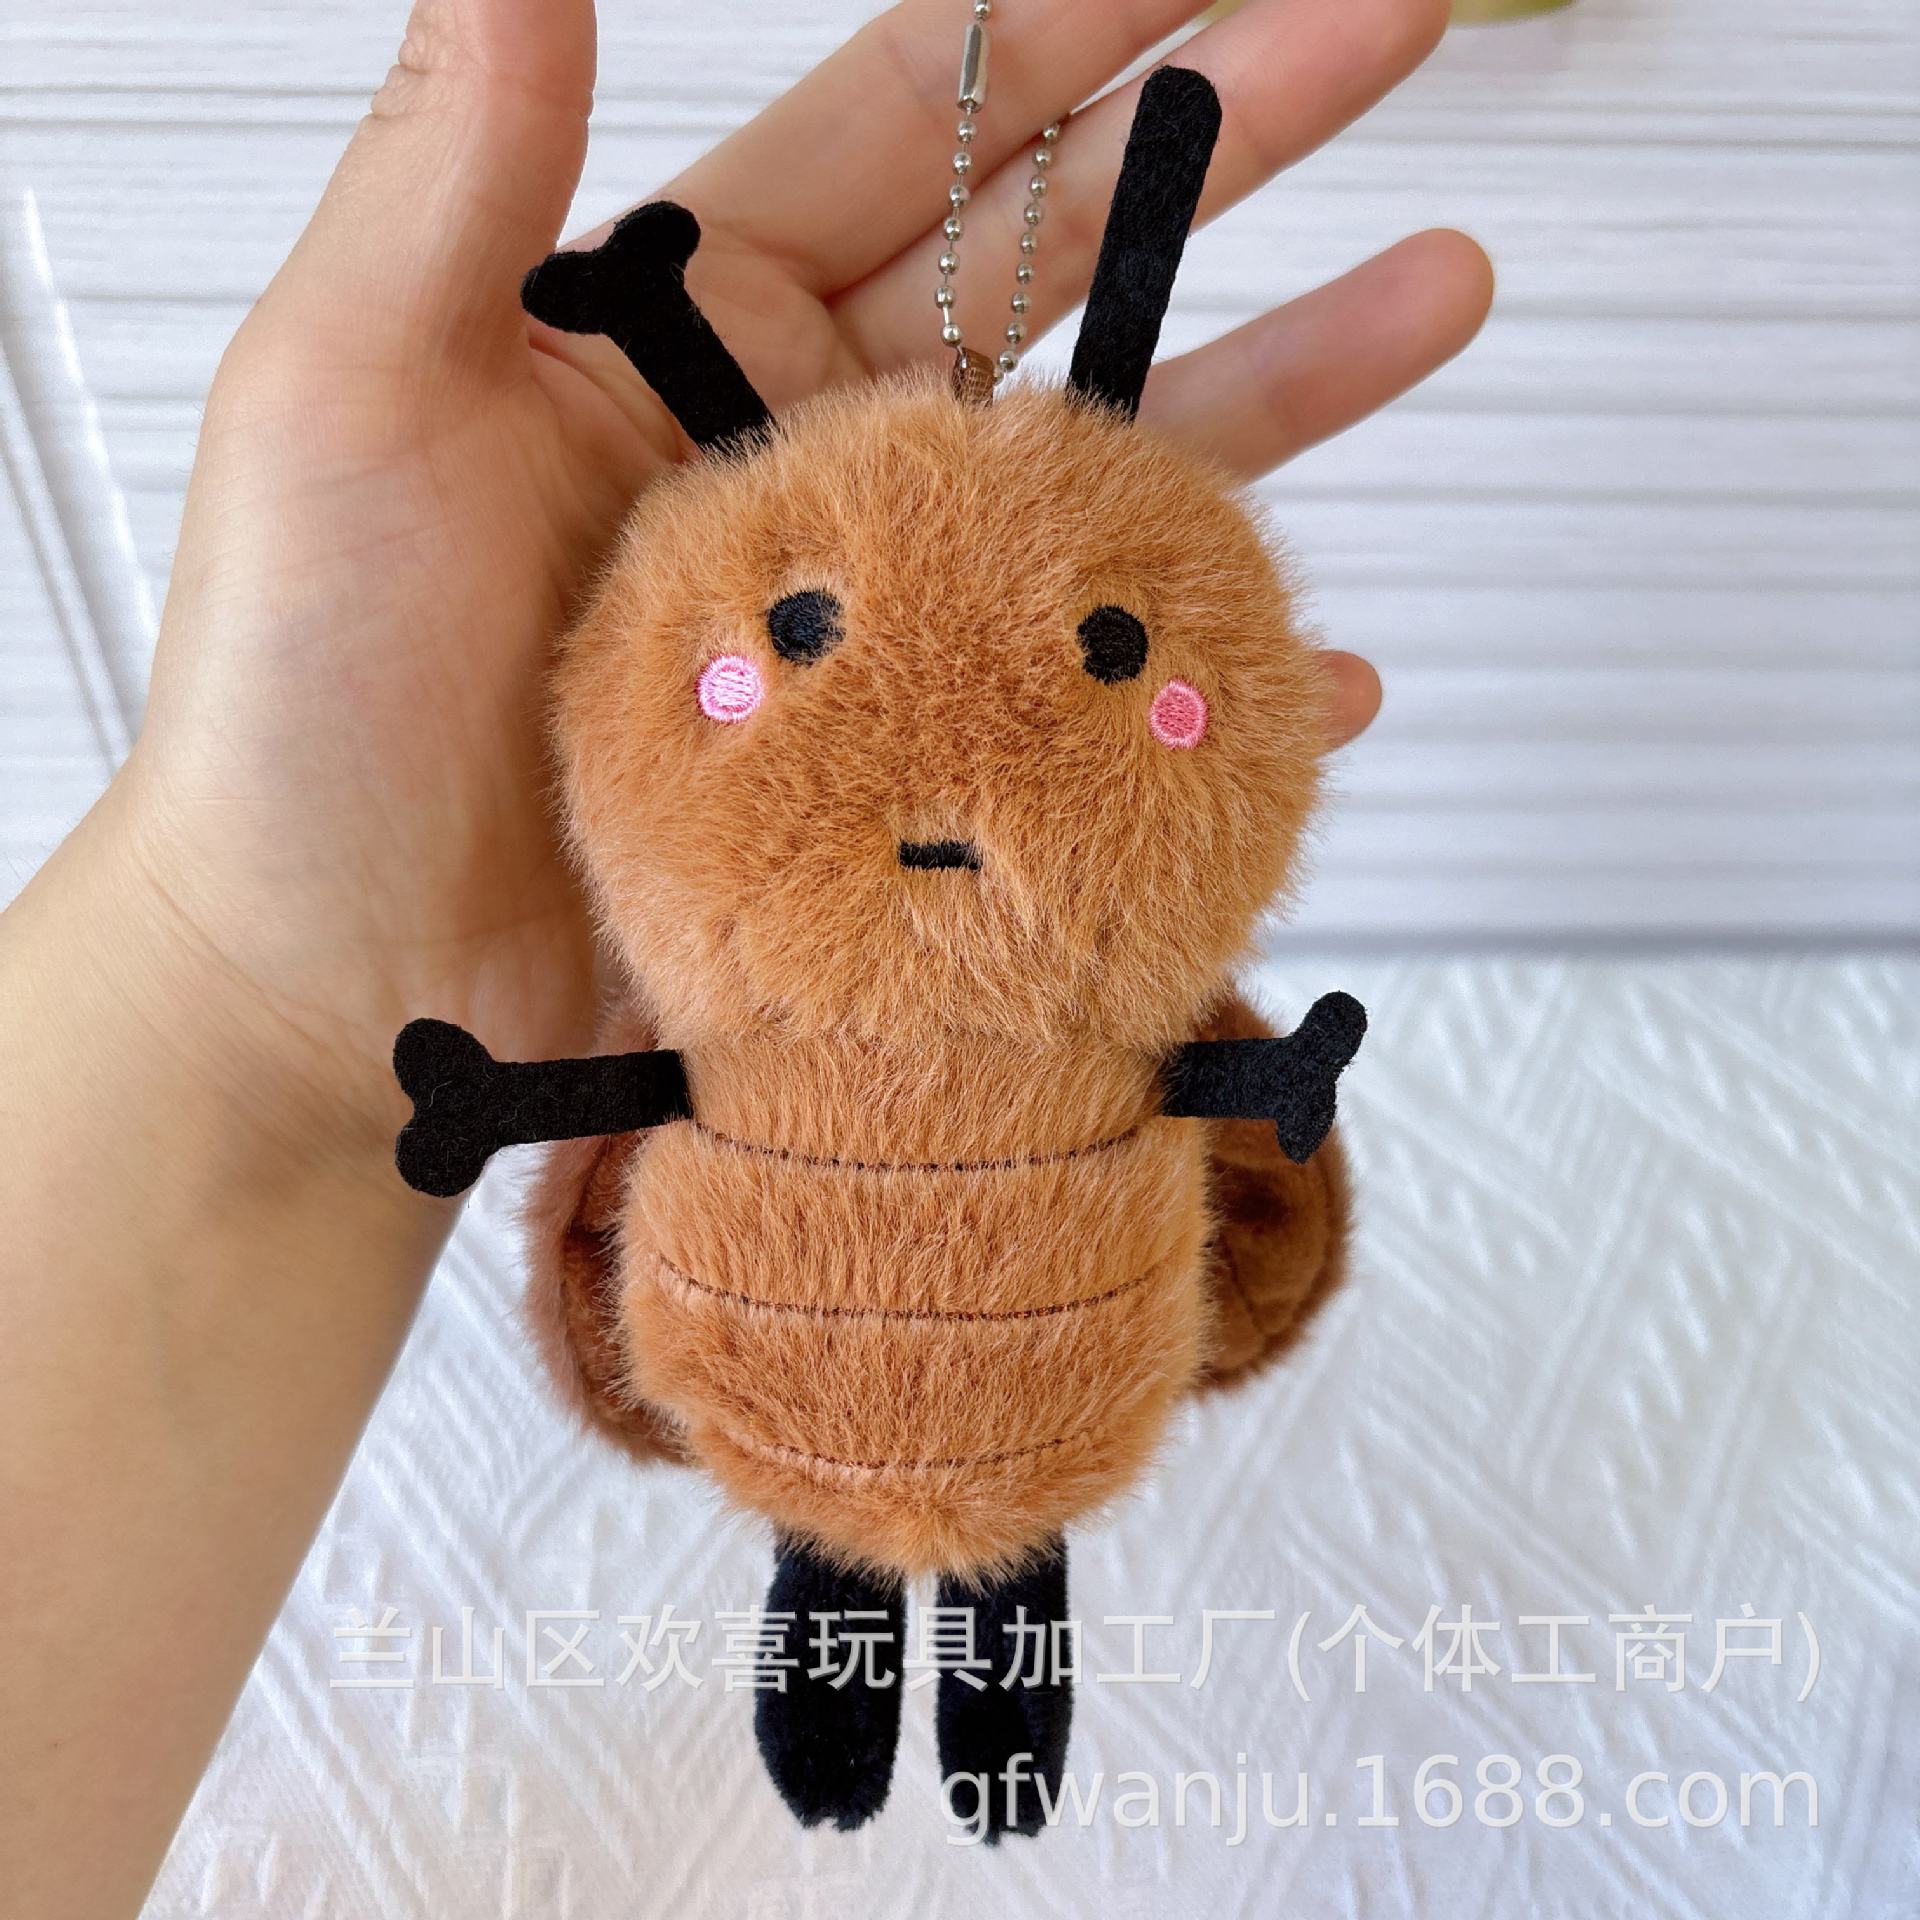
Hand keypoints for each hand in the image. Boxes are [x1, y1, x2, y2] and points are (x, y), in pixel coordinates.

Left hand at [106, 0, 1489, 1159]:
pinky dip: (1208, 687)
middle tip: (1391, 40)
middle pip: (1054, 271)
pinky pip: (1096, 709)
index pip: (911, 131)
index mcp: (689, 335)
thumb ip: (459, 176)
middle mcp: (808, 457)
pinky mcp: (912, 775)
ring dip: (1283, 386)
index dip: (1072, 25)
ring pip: (1110, 478)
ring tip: (1443, 292)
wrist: (341, 982)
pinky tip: (1329, 666)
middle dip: (1224, 150)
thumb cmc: (311, 697)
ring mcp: (879, 620)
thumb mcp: (350, 398)